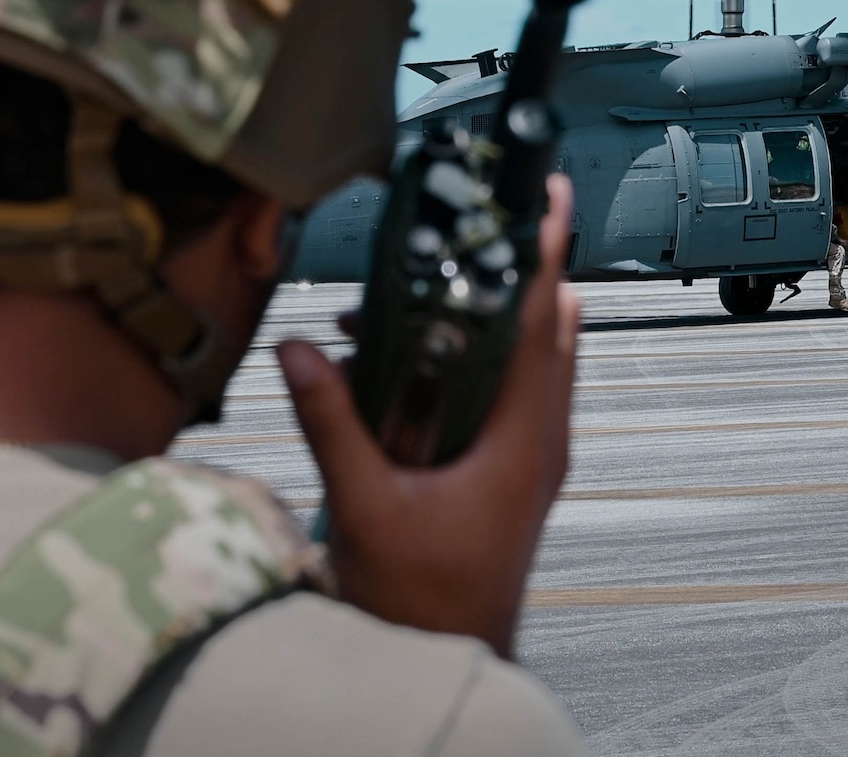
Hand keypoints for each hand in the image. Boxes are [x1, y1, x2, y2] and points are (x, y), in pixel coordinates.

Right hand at [277, 173, 580, 658]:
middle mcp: (540, 439)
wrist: (447, 652)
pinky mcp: (511, 467)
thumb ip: (331, 421)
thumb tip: (299, 350)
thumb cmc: (425, 600)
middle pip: (543, 327)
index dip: (545, 252)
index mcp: (524, 438)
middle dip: (501, 272)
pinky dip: (462, 360)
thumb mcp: (367, 503)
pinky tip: (394, 364)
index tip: (548, 194)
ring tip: (394, 305)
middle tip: (462, 227)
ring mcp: (531, 453)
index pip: (543, 321)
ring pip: (522, 357)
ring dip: (471, 319)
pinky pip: (502, 391)